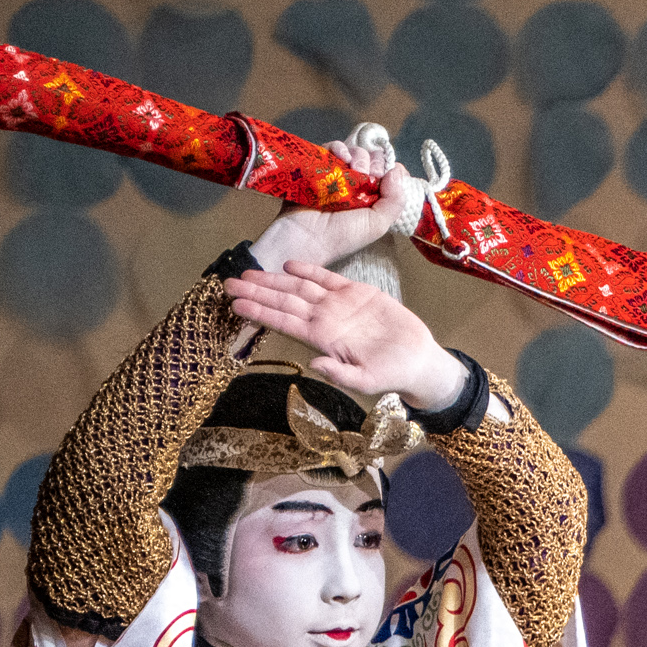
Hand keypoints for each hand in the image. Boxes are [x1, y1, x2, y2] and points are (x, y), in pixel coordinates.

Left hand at [228, 260, 470, 418]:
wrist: (418, 361)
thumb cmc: (393, 375)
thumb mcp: (368, 381)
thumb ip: (341, 374)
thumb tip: (313, 366)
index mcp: (323, 340)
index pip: (284, 322)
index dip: (260, 312)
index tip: (236, 305)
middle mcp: (325, 320)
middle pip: (284, 302)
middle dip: (257, 292)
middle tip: (228, 282)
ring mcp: (339, 305)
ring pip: (299, 289)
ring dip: (273, 280)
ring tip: (248, 272)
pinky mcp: (357, 292)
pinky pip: (327, 278)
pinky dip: (308, 271)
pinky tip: (289, 265)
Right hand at [250, 126, 427, 276]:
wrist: (305, 235)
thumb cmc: (342, 235)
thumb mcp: (377, 224)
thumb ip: (394, 201)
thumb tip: (399, 171)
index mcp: (373, 199)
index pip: (389, 175)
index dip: (390, 170)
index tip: (385, 176)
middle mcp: (357, 186)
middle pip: (373, 160)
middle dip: (374, 163)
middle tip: (368, 173)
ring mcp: (338, 175)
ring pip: (355, 152)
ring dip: (358, 155)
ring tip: (353, 167)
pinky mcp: (319, 166)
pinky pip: (331, 148)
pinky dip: (339, 148)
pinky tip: (341, 157)